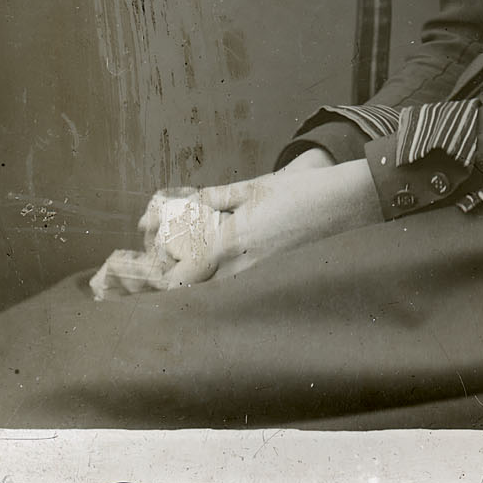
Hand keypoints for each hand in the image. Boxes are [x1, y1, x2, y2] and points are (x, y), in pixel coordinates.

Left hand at [112, 158, 380, 291]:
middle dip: (167, 290)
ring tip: (172, 282)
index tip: (138, 274)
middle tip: (147, 283)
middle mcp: (241, 268)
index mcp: (231, 242)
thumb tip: (189, 204)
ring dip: (191, 290)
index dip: (155, 279)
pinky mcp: (272, 278)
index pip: (181, 275)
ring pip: (213, 295)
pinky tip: (212, 279)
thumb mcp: (254, 187)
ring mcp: (258, 278)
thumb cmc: (301, 193)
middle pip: (192, 293)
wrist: (345, 206)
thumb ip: (217, 198)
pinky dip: (217, 288)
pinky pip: (236, 290)